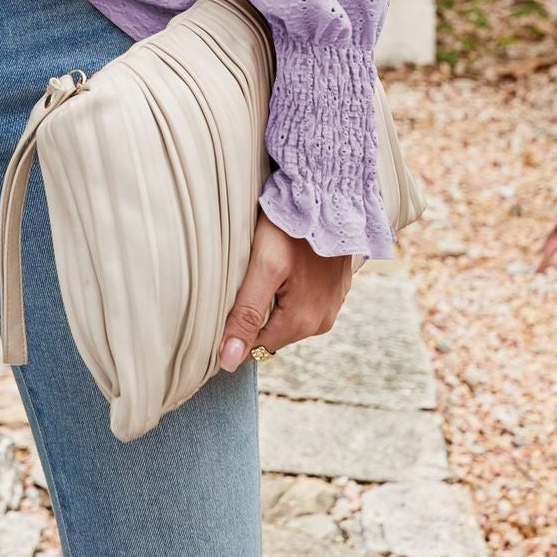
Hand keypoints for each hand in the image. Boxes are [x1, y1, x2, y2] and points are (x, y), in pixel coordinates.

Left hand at [218, 207, 355, 368]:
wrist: (333, 193)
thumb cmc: (293, 226)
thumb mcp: (263, 266)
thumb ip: (246, 314)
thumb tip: (228, 362)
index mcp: (303, 323)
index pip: (256, 347)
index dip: (234, 331)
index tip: (220, 306)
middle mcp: (322, 321)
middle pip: (272, 331)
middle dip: (253, 314)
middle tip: (241, 278)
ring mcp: (332, 304)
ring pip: (287, 315)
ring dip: (271, 299)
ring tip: (262, 267)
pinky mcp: (336, 286)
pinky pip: (304, 298)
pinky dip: (289, 287)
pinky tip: (284, 262)